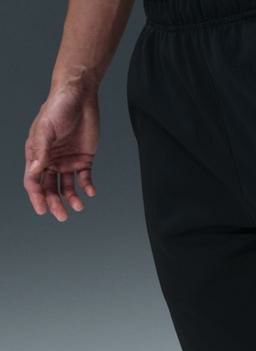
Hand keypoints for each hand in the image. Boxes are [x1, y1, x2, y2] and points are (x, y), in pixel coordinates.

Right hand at [24, 82, 98, 221]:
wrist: (79, 96)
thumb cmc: (57, 108)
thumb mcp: (46, 128)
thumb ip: (41, 150)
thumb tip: (34, 171)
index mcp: (37, 154)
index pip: (33, 181)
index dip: (37, 197)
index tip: (42, 210)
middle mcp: (51, 161)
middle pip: (50, 188)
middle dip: (55, 203)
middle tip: (62, 216)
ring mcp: (67, 161)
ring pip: (67, 186)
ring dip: (72, 198)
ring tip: (79, 207)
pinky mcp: (84, 159)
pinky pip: (85, 178)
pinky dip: (87, 187)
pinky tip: (91, 192)